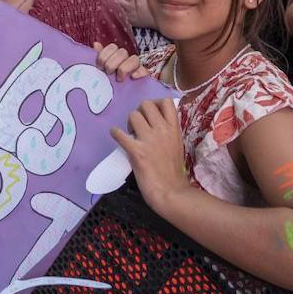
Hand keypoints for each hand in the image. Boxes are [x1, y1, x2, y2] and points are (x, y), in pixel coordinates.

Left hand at [92, 41, 147, 80]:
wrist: (122, 96)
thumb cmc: (109, 82)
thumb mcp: (103, 70)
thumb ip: (100, 57)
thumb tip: (96, 44)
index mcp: (115, 56)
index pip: (112, 47)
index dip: (104, 55)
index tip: (99, 66)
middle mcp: (126, 59)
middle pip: (122, 52)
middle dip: (112, 63)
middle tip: (108, 73)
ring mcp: (136, 67)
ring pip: (134, 59)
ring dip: (124, 68)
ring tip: (118, 79)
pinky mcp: (143, 76)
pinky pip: (145, 70)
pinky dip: (139, 72)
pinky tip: (133, 77)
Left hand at [97, 0, 154, 27]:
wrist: (161, 18)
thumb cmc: (154, 1)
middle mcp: (128, 5)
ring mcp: (127, 15)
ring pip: (112, 9)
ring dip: (103, 4)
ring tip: (92, 0)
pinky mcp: (128, 22)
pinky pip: (117, 18)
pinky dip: (109, 15)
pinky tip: (101, 13)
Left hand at [111, 98, 189, 212]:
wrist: (171, 192)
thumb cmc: (174, 172)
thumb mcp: (177, 145)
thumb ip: (168, 133)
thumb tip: (154, 125)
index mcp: (174, 128)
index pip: (165, 101)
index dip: (155, 103)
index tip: (151, 114)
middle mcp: (162, 130)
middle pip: (146, 104)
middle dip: (139, 112)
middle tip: (138, 126)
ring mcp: (149, 140)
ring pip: (133, 115)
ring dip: (129, 123)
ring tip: (131, 134)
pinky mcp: (136, 151)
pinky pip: (119, 133)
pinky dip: (115, 133)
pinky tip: (116, 136)